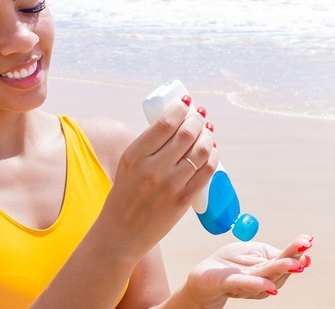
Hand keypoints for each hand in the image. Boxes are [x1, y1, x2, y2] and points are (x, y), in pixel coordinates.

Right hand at [102, 95, 217, 258]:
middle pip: (185, 134)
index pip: (164, 124)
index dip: (180, 109)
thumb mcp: (128, 164)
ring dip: (208, 136)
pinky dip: (212, 157)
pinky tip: (212, 150)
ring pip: (199, 151)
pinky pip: (206, 172)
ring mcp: (170, 185)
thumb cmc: (124, 195)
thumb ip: (148, 145)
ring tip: (207, 129)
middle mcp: (153, 169)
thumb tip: (174, 123)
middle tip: (200, 114)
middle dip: (197, 119)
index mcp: (135, 156)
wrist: (122, 232)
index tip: (185, 103)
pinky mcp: (183, 200)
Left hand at [185, 234, 312, 306]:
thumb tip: (300, 247)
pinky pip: (244, 284)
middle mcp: (262, 278)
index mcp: (268, 267)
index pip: (286, 258)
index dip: (297, 250)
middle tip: (305, 248)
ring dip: (280, 270)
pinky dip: (257, 285)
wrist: (205, 277)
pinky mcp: (229, 283)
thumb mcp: (254, 251)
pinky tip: (269, 286)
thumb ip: (273, 252)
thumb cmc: (232, 263)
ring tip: (293, 263)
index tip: (308, 240)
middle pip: (280, 269)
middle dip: (293, 258)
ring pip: (266, 277)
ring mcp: (247, 283)